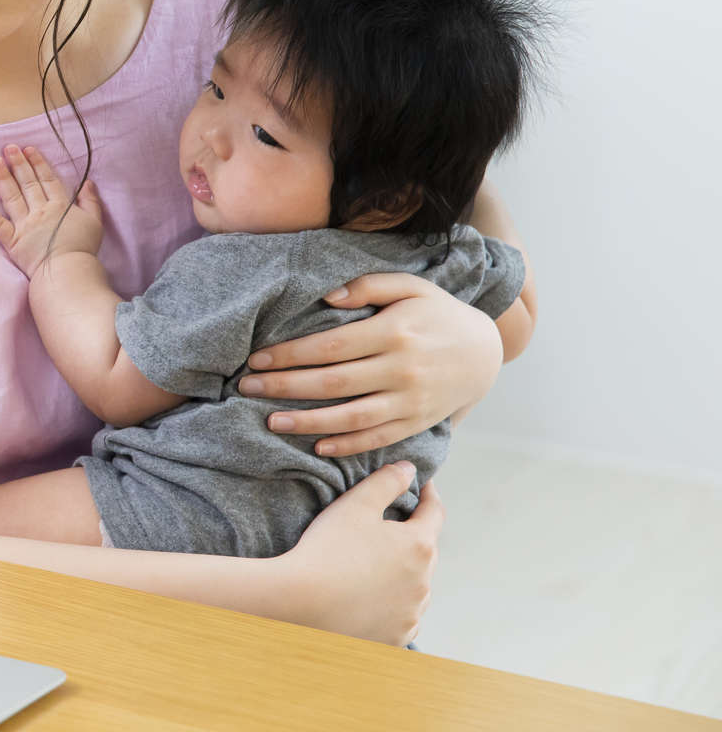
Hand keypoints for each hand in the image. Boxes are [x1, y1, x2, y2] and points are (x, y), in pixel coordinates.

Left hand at [0, 145, 102, 274]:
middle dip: (18, 163)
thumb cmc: (82, 249)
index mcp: (60, 206)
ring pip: (11, 197)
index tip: (29, 149)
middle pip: (28, 183)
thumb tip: (87, 182)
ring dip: (2, 177)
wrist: (68, 271)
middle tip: (9, 147)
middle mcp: (40, 211)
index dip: (38, 163)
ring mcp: (24, 225)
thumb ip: (90, 201)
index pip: (47, 180)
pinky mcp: (12, 241)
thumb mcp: (94, 222)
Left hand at [239, 274, 502, 457]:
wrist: (485, 351)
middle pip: (332, 383)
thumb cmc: (437, 313)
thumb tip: (326, 297)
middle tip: (247, 389)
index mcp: (394, 332)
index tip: (256, 359)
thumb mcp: (410, 286)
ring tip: (271, 422)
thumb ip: (369, 285)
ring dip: (307, 422)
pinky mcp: (417, 423)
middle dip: (285, 387)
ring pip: (351, 417)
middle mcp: (402, 370)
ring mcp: (411, 401)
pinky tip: (317, 446)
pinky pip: (377, 439)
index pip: (330, 346)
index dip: (290, 354)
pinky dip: (347, 445)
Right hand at [282, 462, 440, 645]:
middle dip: (413, 537)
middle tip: (393, 527)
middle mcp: (424, 583)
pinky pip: (402, 618)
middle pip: (426, 552)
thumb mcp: (356, 505)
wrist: (301, 602)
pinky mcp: (395, 638)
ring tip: (380, 568)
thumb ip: (387, 482)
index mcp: (420, 546)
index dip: (428, 495)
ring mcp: (411, 614)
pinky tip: (374, 601)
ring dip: (405, 576)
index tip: (422, 485)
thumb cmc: (328, 549)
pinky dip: (393, 607)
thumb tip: (410, 470)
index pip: (434, 513)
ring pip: (416, 588)